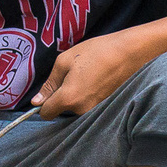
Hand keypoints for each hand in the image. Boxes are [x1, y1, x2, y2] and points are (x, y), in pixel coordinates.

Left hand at [32, 32, 150, 117]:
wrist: (129, 53)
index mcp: (68, 98)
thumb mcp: (65, 61)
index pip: (46, 113)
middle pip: (62, 111)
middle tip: (73, 76)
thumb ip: (49, 84)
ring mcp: (95, 111)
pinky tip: (97, 80)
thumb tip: (36, 102)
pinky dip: (89, 96)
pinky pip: (89, 106)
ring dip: (77, 96)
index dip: (44, 103)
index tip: (49, 92)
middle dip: (63, 97)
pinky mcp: (105, 108)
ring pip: (76, 108)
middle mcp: (81, 110)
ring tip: (87, 76)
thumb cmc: (96, 52)